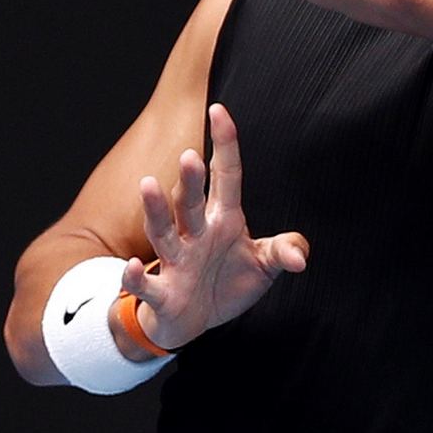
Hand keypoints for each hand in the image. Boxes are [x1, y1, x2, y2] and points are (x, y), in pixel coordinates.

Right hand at [123, 103, 308, 351]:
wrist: (191, 322)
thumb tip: (300, 257)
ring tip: (148, 185)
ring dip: (155, 211)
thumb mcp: (263, 266)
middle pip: (190, 202)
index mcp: (221, 220)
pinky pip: (147, 285)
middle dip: (189, 180)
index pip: (224, 176)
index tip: (219, 111)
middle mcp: (194, 235)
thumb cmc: (225, 283)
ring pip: (163, 233)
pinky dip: (136, 278)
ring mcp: (176, 263)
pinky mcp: (163, 295)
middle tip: (189, 155)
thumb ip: (283, 251)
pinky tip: (131, 266)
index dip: (223, 145)